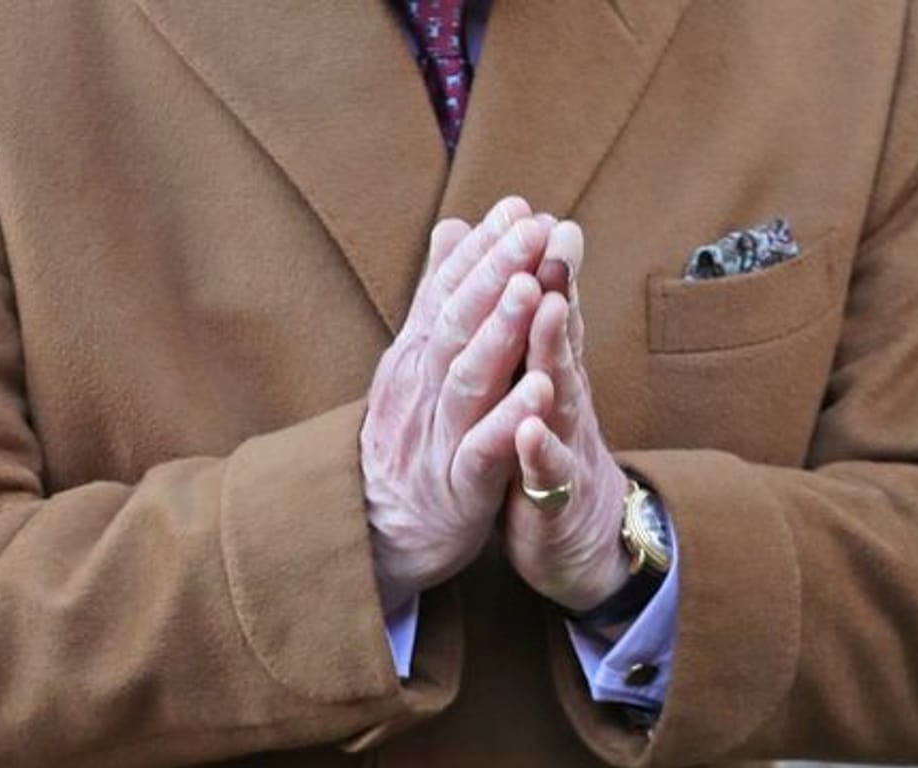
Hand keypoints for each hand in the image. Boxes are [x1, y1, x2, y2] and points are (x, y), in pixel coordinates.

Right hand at [362, 197, 555, 611]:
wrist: (377, 532)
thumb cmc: (410, 437)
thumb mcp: (419, 362)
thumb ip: (438, 298)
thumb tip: (454, 226)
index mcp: (417, 356)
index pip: (447, 291)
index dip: (482, 250)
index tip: (517, 206)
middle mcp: (421, 388)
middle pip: (456, 322)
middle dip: (493, 273)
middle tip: (529, 228)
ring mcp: (436, 437)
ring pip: (466, 378)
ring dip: (498, 332)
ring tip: (531, 289)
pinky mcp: (455, 487)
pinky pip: (481, 451)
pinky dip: (508, 421)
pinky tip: (540, 391)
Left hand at [502, 221, 632, 611]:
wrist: (583, 540)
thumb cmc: (554, 450)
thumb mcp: (540, 385)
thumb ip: (532, 329)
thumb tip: (529, 261)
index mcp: (549, 372)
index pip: (544, 311)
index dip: (538, 264)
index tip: (529, 211)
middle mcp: (563, 400)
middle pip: (559, 339)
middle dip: (554, 289)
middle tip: (551, 239)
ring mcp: (564, 447)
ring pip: (560, 396)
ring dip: (553, 353)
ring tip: (548, 310)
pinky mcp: (556, 499)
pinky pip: (547, 474)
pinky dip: (539, 451)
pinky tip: (529, 429)